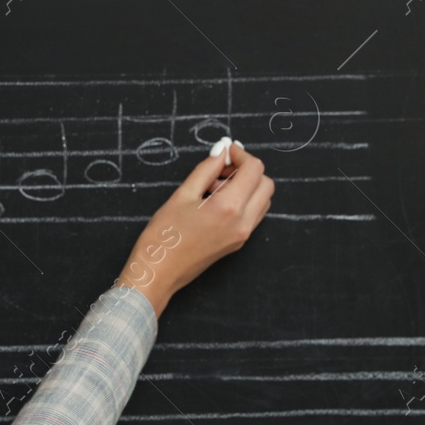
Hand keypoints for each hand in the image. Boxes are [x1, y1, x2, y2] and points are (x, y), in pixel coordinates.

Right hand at [114, 141, 272, 316]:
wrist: (158, 273)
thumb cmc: (163, 237)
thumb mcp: (182, 195)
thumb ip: (206, 169)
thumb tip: (222, 151)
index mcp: (229, 207)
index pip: (254, 169)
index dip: (240, 154)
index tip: (224, 151)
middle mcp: (243, 222)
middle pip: (265, 183)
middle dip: (247, 169)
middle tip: (220, 168)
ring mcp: (242, 235)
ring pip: (262, 199)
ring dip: (246, 186)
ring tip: (214, 187)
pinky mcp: (237, 242)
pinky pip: (253, 214)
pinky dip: (243, 201)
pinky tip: (216, 202)